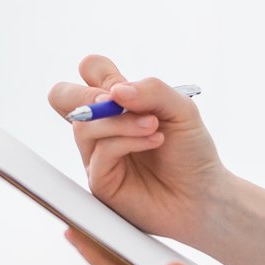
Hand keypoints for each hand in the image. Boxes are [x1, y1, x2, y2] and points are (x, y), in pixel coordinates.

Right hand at [47, 56, 232, 246]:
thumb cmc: (191, 150)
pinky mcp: (100, 181)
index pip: (90, 71)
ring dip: (120, 121)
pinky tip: (155, 140)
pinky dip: (128, 140)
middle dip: (84, 95)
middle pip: (61, 96)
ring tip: (153, 126)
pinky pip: (101, 151)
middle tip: (115, 100)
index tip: (130, 89)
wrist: (203, 194)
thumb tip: (114, 92)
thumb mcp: (182, 109)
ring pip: (83, 125)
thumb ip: (151, 90)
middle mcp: (101, 125)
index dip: (101, 71)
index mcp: (117, 102)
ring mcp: (97, 153)